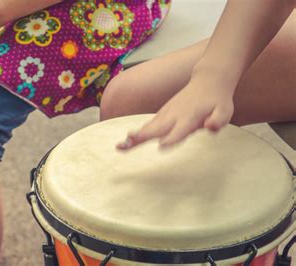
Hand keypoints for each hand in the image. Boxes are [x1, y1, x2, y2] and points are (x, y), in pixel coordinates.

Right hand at [117, 74, 235, 149]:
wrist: (208, 80)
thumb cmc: (217, 99)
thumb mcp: (225, 111)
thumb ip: (218, 120)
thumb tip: (210, 127)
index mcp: (190, 117)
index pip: (180, 130)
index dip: (173, 138)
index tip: (162, 145)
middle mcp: (175, 115)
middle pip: (156, 128)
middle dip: (142, 137)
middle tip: (127, 144)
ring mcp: (167, 114)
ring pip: (149, 127)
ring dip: (135, 136)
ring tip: (120, 146)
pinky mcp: (163, 114)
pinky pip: (149, 125)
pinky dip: (138, 133)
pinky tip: (128, 142)